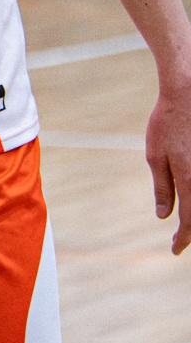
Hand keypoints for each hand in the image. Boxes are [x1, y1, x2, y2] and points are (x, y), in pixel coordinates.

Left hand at [145, 82, 190, 253]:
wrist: (188, 92)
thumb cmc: (168, 122)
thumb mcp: (156, 155)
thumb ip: (162, 187)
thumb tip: (163, 215)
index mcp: (190, 180)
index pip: (190, 222)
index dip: (183, 240)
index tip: (175, 250)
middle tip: (180, 240)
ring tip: (186, 223)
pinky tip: (188, 198)